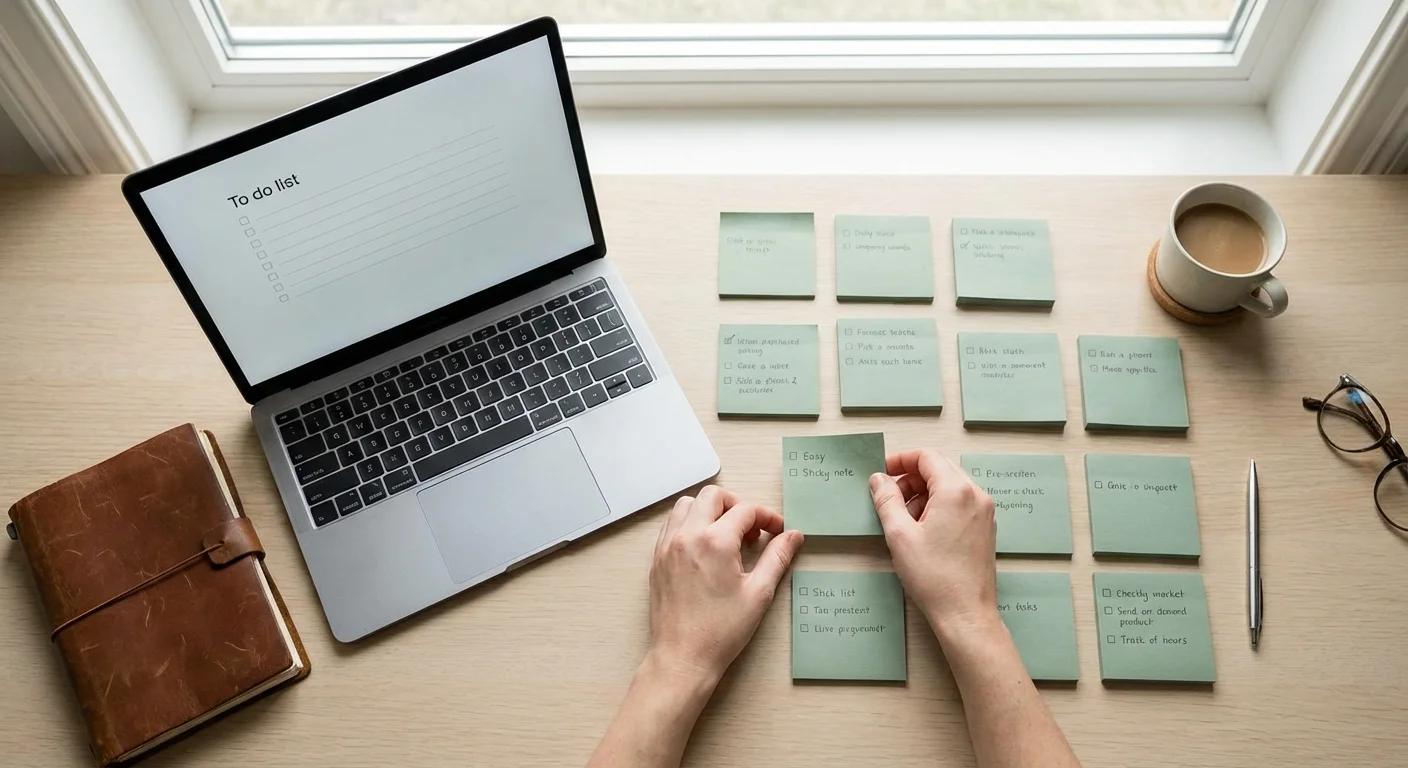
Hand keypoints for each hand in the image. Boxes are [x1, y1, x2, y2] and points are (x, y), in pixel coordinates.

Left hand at [647, 486, 803, 684]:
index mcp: (714, 542)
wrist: (683, 658)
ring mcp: (668, 546)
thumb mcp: (758, 593)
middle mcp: (687, 536)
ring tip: (727, 535)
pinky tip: (705, 546)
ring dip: (710, 510)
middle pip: (713, 495)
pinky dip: (690, 523)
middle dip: (737, 505)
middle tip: (751, 530)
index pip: (745, 510)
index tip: (777, 531)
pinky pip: (672, 524)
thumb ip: (777, 558)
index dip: (767, 517)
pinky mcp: (657, 559)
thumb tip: (793, 537)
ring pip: (687, 504)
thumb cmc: (719, 632)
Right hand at [869, 449, 997, 633]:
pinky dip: (938, 506)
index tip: (883, 473)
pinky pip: (960, 503)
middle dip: (911, 478)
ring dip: (924, 493)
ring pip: (949, 486)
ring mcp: (984, 512)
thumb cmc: (934, 578)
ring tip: (904, 519)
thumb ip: (887, 500)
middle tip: (889, 497)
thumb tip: (879, 480)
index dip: (901, 460)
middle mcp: (976, 495)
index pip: (927, 457)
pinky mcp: (985, 528)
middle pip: (940, 468)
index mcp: (956, 491)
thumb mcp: (899, 535)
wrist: (966, 614)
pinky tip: (923, 529)